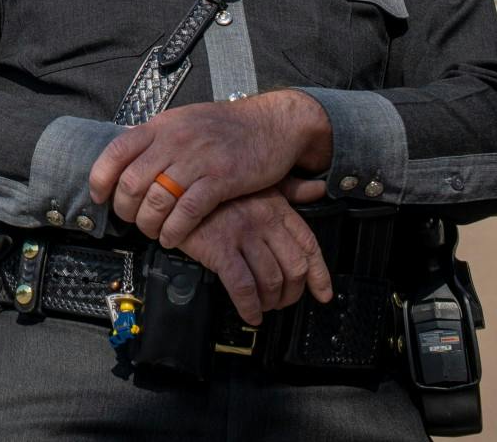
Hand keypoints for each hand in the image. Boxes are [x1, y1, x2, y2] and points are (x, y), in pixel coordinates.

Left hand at [87, 90, 331, 247]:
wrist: (270, 123)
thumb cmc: (226, 126)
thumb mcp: (183, 121)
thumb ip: (156, 138)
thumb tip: (125, 155)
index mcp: (161, 126)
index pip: (116, 151)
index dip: (101, 179)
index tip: (100, 197)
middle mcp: (174, 140)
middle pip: (132, 182)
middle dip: (125, 209)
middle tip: (131, 220)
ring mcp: (198, 159)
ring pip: (156, 200)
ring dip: (148, 224)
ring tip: (153, 232)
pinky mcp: (221, 179)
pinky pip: (188, 211)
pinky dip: (175, 230)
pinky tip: (173, 238)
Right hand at [173, 188, 333, 325]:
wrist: (174, 189)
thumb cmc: (216, 189)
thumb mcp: (257, 183)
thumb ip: (290, 190)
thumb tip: (318, 189)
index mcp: (276, 206)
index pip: (309, 245)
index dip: (319, 275)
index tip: (322, 294)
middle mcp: (263, 220)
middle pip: (294, 268)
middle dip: (292, 293)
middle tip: (282, 302)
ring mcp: (242, 234)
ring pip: (271, 280)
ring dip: (270, 303)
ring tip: (263, 307)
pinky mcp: (219, 248)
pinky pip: (243, 286)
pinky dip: (249, 306)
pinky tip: (249, 314)